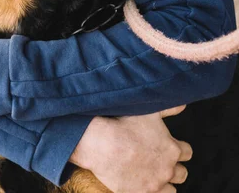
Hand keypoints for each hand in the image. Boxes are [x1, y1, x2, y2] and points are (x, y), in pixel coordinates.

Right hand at [70, 106, 191, 192]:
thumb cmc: (125, 124)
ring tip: (151, 172)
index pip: (187, 152)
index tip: (168, 145)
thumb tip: (183, 105)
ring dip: (164, 181)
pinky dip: (151, 190)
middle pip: (182, 173)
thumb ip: (169, 108)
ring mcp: (155, 184)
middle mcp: (167, 169)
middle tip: (159, 159)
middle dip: (173, 166)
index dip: (178, 147)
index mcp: (172, 149)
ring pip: (171, 189)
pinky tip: (142, 182)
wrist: (103, 143)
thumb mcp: (150, 110)